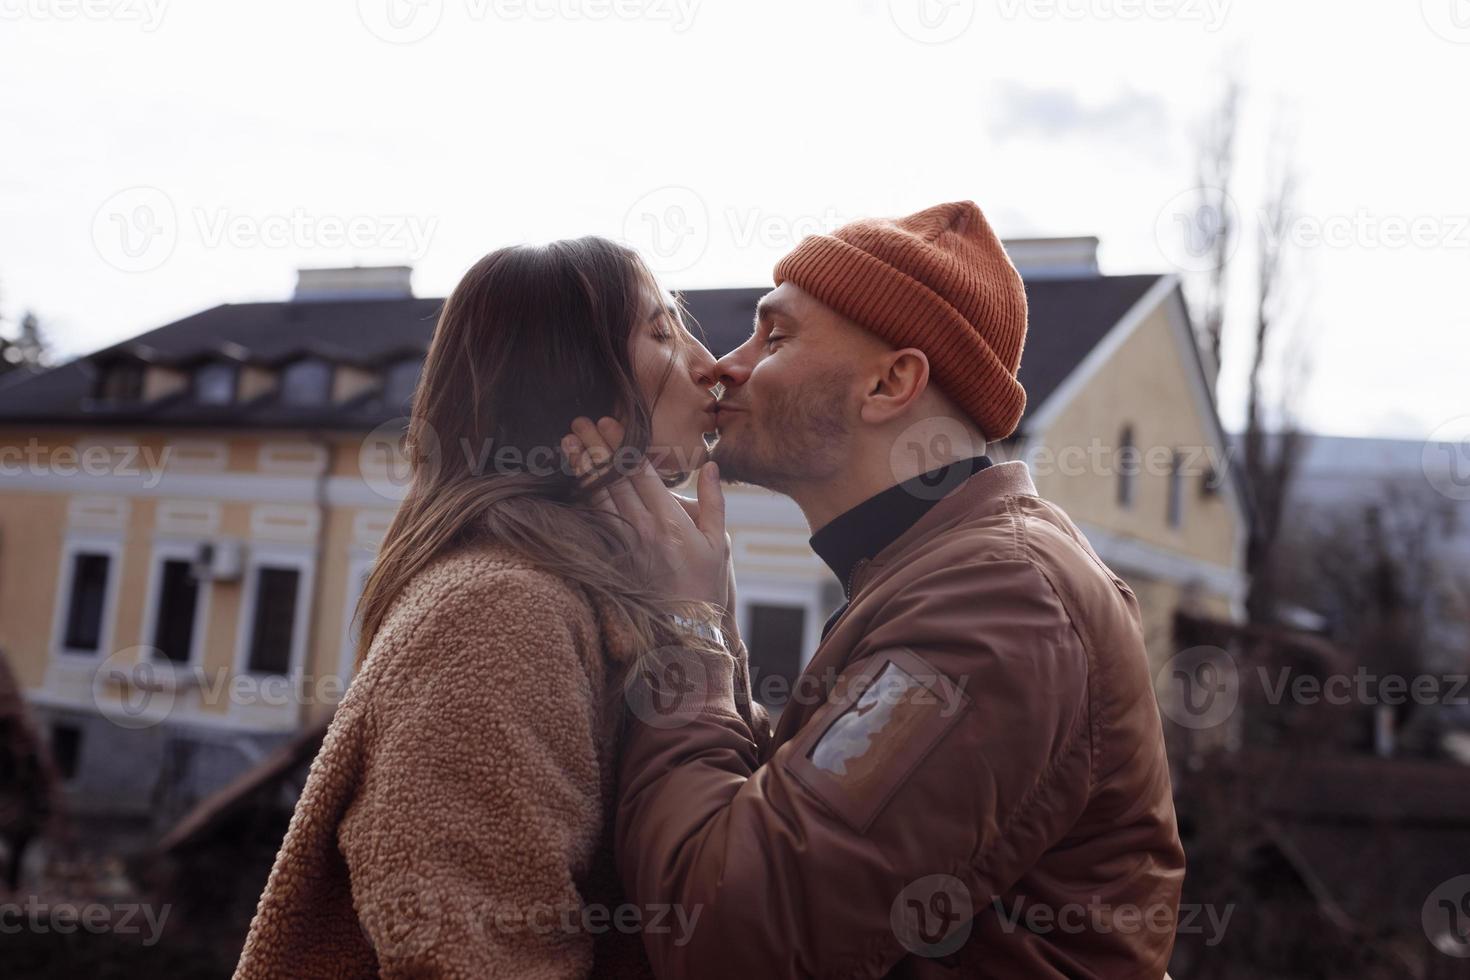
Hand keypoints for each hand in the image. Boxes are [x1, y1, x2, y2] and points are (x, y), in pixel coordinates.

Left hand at [561, 416, 729, 610]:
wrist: (685, 631)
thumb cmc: (705, 585)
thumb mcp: (719, 542)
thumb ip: (714, 501)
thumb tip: (710, 465)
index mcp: (669, 520)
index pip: (640, 473)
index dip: (622, 445)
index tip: (609, 422)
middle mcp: (642, 528)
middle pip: (614, 479)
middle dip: (596, 447)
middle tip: (579, 421)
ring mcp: (624, 544)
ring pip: (598, 496)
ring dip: (582, 467)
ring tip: (568, 441)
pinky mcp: (612, 557)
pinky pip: (594, 521)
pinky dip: (581, 496)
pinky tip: (571, 479)